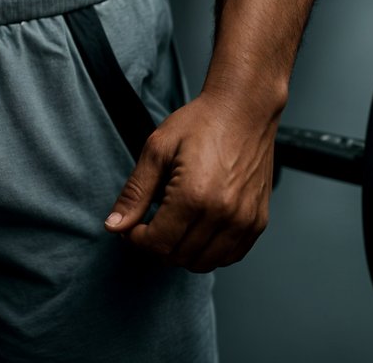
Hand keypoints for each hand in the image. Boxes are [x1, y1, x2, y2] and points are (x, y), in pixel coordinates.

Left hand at [103, 93, 276, 271]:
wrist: (244, 109)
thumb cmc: (201, 123)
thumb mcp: (157, 148)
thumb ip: (135, 192)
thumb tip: (114, 226)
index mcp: (194, 196)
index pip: (158, 243)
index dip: (137, 240)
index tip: (132, 227)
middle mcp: (223, 214)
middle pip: (179, 256)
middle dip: (157, 245)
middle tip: (149, 223)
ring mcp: (245, 221)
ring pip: (204, 263)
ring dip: (182, 252)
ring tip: (173, 225)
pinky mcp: (258, 222)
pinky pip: (230, 256)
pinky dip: (209, 253)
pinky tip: (197, 230)